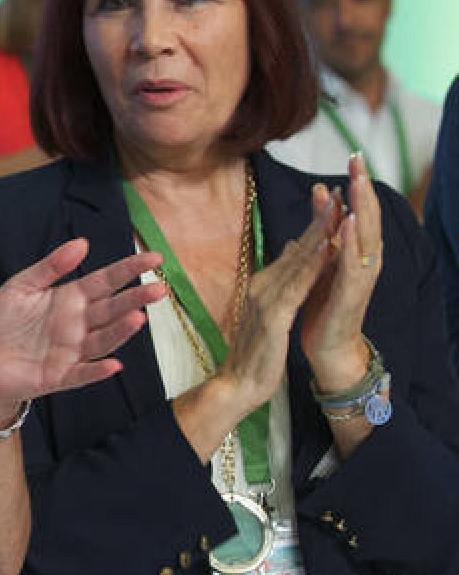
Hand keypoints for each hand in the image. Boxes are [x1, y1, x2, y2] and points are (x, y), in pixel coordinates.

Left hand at [0, 239, 163, 421]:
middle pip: (112, 309)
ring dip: (121, 331)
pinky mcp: (59, 376)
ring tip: (138, 318)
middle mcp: (77, 325)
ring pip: (103, 340)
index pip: (106, 281)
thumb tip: (82, 242)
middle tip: (159, 288)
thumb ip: (50, 267)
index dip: (129, 269)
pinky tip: (114, 365)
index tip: (154, 258)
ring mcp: (71, 351)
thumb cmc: (3, 322)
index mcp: (70, 299)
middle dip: (135, 299)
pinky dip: (98, 371)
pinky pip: (82, 374)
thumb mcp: (21, 287)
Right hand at [219, 182, 335, 409]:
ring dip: (317, 234)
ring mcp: (267, 299)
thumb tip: (295, 249)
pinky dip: (311, 266)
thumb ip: (281, 281)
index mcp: (264, 284)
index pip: (294, 250)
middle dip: (318, 220)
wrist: (238, 383)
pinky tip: (324, 250)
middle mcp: (263, 285)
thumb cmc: (256, 352)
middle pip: (297, 249)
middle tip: (335, 192)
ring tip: (334, 210)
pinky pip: (297, 287)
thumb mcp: (269, 312)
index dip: (313, 225)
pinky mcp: (274, 316)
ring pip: (298, 262)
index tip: (330, 200)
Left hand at [299, 155, 379, 389]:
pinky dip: (352, 244)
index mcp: (356, 252)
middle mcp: (364, 261)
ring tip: (359, 183)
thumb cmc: (324, 303)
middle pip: (368, 218)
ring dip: (363, 210)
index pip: (360, 211)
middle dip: (363, 188)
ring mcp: (360, 278)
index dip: (357, 185)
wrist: (326, 346)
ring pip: (366, 238)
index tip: (353, 156)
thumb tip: (321, 194)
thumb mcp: (322, 260)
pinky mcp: (351, 296)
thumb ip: (323, 230)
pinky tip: (350, 225)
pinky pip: (353, 266)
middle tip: (358, 158)